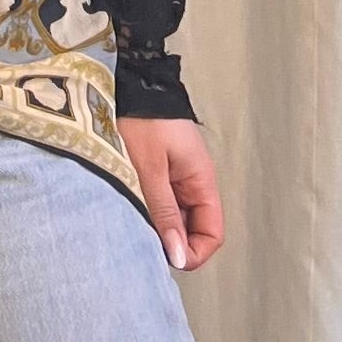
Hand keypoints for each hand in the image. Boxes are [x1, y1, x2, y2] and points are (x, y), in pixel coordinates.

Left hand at [117, 116, 223, 272]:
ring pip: (175, 220)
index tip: (164, 256)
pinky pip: (162, 205)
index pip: (212, 233)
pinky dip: (149, 213)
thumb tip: (179, 258)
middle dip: (171, 242)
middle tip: (140, 239)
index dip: (192, 252)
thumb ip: (164, 212)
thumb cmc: (143, 122)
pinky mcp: (161, 174)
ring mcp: (177, 179)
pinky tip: (129, 210)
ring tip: (132, 223)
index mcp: (201, 181)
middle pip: (193, 230)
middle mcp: (194, 184)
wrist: (131, 84)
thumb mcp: (150, 170)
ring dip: (157, 227)